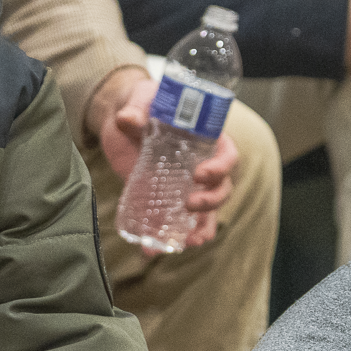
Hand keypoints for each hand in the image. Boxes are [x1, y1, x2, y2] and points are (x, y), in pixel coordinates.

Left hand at [93, 66, 236, 253]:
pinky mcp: (165, 200)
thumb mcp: (141, 100)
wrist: (123, 119)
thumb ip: (137, 108)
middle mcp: (202, 165)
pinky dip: (166, 239)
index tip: (200, 174)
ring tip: (187, 243)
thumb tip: (127, 119)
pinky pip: (174, 224)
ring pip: (204, 214)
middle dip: (210, 201)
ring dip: (199, 230)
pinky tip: (151, 251)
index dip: (220, 167)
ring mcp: (185, 186)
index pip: (227, 155)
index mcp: (207, 138)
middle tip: (189, 204)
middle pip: (221, 189)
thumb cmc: (144, 102)